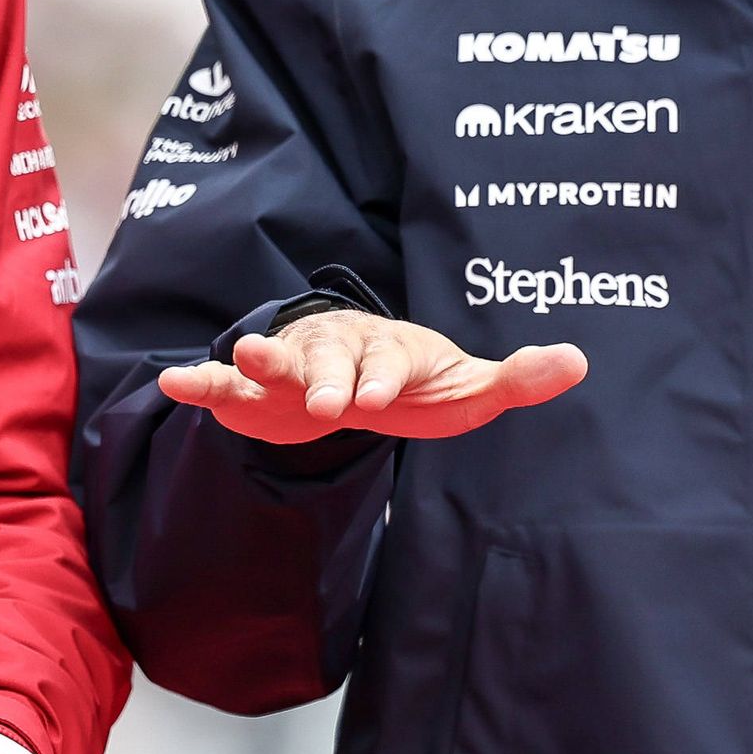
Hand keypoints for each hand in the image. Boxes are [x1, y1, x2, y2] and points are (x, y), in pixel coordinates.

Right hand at [156, 311, 585, 445]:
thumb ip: (515, 380)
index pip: (388, 360)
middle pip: (329, 358)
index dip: (385, 376)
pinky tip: (174, 382)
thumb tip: (578, 361)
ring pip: (276, 363)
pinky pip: (229, 389)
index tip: (382, 397)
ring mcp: (294, 370)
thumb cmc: (416, 384)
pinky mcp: (258, 395)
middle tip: (326, 403)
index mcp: (389, 350)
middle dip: (326, 377)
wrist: (357, 376)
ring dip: (259, 359)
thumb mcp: (466, 388)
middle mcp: (338, 352)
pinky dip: (203, 385)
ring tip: (240, 354)